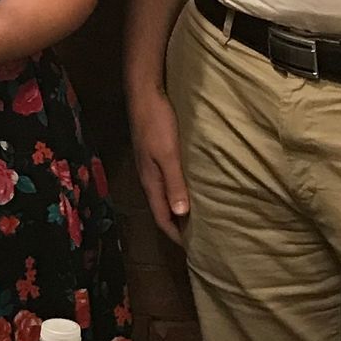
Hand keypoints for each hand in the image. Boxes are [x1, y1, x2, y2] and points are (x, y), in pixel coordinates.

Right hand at [129, 85, 188, 246]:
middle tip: (197, 235)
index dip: (174, 233)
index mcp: (150, 181)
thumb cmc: (157, 123)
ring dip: (176, 207)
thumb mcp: (168, 154)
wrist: (143, 93)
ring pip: (163, 194)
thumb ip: (174, 183)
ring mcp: (149, 164)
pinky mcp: (153, 152)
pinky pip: (165, 180)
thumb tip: (180, 214)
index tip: (191, 247)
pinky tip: (188, 186)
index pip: (161, 216)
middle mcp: (148, 176)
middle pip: (161, 208)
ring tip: (195, 214)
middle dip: (176, 224)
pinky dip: (176, 190)